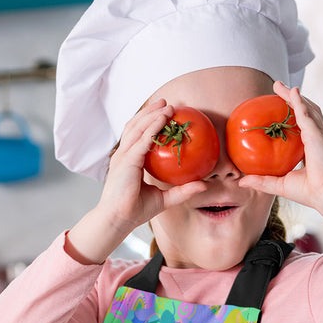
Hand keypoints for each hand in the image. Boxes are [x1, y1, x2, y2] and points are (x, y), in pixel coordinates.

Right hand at [66, 99, 207, 263]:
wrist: (119, 219)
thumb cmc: (135, 211)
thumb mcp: (164, 199)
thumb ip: (182, 191)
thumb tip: (204, 185)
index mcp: (128, 162)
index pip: (137, 137)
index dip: (149, 124)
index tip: (164, 115)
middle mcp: (123, 156)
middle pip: (135, 126)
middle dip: (149, 112)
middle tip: (166, 103)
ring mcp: (123, 157)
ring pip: (137, 128)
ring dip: (152, 114)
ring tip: (166, 105)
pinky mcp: (126, 161)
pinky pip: (142, 139)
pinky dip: (152, 126)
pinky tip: (163, 118)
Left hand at [239, 82, 322, 221]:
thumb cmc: (308, 193)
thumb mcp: (278, 185)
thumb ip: (260, 181)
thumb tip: (241, 181)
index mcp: (312, 148)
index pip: (302, 127)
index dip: (293, 117)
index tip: (280, 110)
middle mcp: (318, 138)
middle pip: (305, 112)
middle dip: (293, 99)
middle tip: (278, 89)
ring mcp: (319, 134)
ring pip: (306, 108)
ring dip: (293, 96)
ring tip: (280, 86)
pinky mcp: (317, 134)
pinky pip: (306, 113)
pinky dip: (299, 101)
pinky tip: (291, 91)